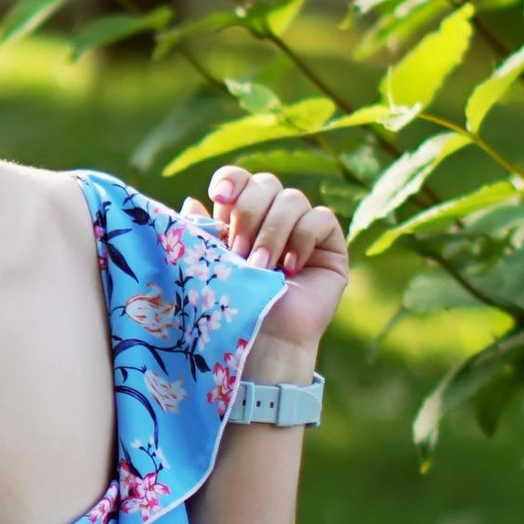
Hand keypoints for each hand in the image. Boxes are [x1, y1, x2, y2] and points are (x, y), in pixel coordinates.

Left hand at [195, 167, 348, 353]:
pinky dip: (303, 238)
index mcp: (241, 220)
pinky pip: (321, 218)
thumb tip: (192, 199)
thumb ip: (199, 231)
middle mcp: (273, 221)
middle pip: (266, 183)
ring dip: (272, 232)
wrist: (259, 344)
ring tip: (262, 268)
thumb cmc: (229, 311)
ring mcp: (303, 233)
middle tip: (239, 250)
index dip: (232, 179)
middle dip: (250, 212)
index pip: (240, 179)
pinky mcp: (330, 248)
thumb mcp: (206, 263)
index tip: (220, 195)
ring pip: (293, 199)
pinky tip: (290, 268)